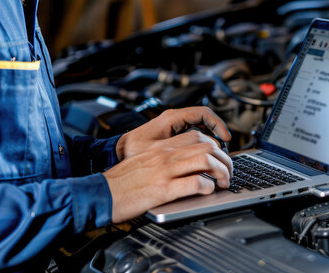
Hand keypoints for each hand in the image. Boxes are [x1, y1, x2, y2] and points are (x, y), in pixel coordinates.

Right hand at [102, 132, 232, 222]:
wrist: (100, 193)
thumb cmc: (119, 182)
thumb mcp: (142, 161)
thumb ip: (161, 158)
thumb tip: (184, 165)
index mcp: (160, 147)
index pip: (196, 135)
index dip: (214, 145)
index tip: (219, 156)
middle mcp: (165, 154)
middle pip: (207, 146)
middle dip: (225, 159)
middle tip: (228, 171)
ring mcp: (165, 170)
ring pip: (206, 160)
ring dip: (221, 172)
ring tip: (224, 182)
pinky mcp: (164, 189)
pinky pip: (196, 182)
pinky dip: (208, 186)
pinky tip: (209, 191)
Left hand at [116, 106, 230, 160]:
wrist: (117, 154)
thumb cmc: (131, 152)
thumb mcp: (155, 151)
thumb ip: (177, 150)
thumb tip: (202, 152)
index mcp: (171, 119)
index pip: (203, 114)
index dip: (218, 125)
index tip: (226, 139)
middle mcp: (174, 119)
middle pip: (206, 120)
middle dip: (219, 134)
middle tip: (225, 151)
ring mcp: (174, 126)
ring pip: (201, 128)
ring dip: (212, 139)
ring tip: (218, 155)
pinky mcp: (173, 134)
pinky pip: (194, 134)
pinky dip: (203, 143)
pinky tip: (206, 156)